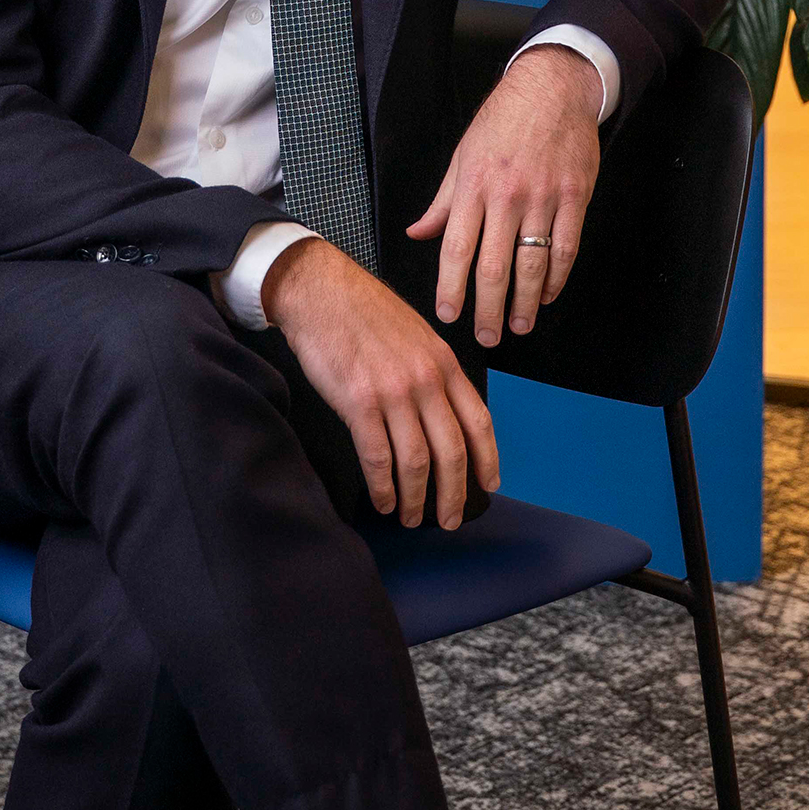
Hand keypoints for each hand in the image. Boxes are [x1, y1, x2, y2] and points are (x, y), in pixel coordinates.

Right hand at [261, 237, 498, 529]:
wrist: (319, 290)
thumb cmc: (362, 312)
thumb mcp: (415, 335)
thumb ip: (433, 373)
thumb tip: (442, 415)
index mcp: (444, 363)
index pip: (478, 420)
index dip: (487, 459)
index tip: (489, 485)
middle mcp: (425, 380)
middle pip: (451, 450)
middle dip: (454, 493)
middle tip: (451, 519)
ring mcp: (393, 392)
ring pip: (417, 461)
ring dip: (416, 498)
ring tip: (412, 517)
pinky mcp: (359, 402)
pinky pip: (378, 457)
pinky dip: (384, 486)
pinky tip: (384, 500)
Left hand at [407, 45, 601, 349]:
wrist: (553, 88)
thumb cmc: (503, 121)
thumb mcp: (463, 156)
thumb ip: (443, 201)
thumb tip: (418, 233)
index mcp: (472, 187)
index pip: (456, 250)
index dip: (451, 289)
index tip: (448, 316)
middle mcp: (505, 196)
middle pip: (493, 267)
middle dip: (488, 310)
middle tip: (487, 337)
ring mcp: (543, 198)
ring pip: (533, 265)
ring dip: (526, 304)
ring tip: (520, 326)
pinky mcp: (574, 197)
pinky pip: (566, 248)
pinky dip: (557, 279)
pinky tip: (549, 295)